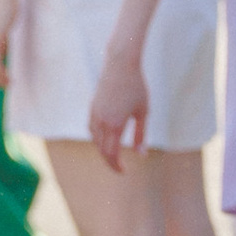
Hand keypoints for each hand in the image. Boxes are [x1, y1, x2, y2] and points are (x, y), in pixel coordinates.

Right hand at [89, 46, 148, 170]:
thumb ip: (140, 135)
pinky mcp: (92, 107)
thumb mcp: (143, 112)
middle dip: (110, 161)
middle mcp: (101, 121)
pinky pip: (92, 129)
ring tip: (113, 155)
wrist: (120, 64)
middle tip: (120, 167)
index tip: (124, 172)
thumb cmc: (136, 87)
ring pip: (95, 140)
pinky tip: (105, 139)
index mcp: (115, 124)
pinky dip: (98, 138)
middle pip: (102, 150)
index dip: (116, 166)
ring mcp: (95, 113)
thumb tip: (141, 154)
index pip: (111, 154)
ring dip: (103, 150)